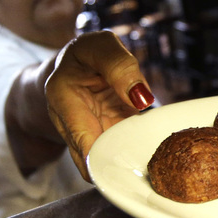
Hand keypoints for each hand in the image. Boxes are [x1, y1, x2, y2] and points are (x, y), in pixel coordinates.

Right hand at [44, 31, 153, 180]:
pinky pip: (119, 152)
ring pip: (107, 161)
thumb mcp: (102, 47)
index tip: (126, 168)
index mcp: (63, 100)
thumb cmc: (87, 54)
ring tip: (154, 166)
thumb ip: (120, 66)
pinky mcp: (104, 139)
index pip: (81, 139)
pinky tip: (154, 156)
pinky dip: (135, 153)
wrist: (76, 63)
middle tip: (150, 171)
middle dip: (119, 168)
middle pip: (93, 160)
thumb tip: (141, 97)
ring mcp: (87, 136)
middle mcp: (70, 125)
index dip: (102, 160)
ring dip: (128, 164)